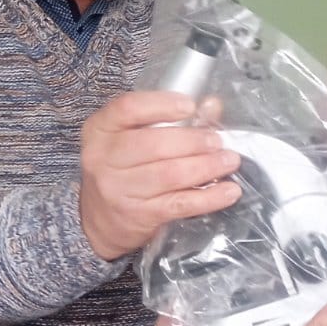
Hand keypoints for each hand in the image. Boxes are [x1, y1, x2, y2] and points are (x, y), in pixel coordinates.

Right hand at [79, 90, 241, 260]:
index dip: (161, 105)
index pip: (127, 108)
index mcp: (99, 130)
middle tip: (218, 141)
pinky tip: (229, 191)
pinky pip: (180, 203)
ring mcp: (119, 189)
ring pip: (170, 174)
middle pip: (153, 144)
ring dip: (206, 167)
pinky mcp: (139, 215)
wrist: (98, 220)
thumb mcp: (129, 138)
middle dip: (193, 141)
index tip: (190, 106)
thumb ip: (167, 118)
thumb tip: (211, 106)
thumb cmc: (120, 169)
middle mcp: (103, 159)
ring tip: (229, 161)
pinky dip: (209, 197)